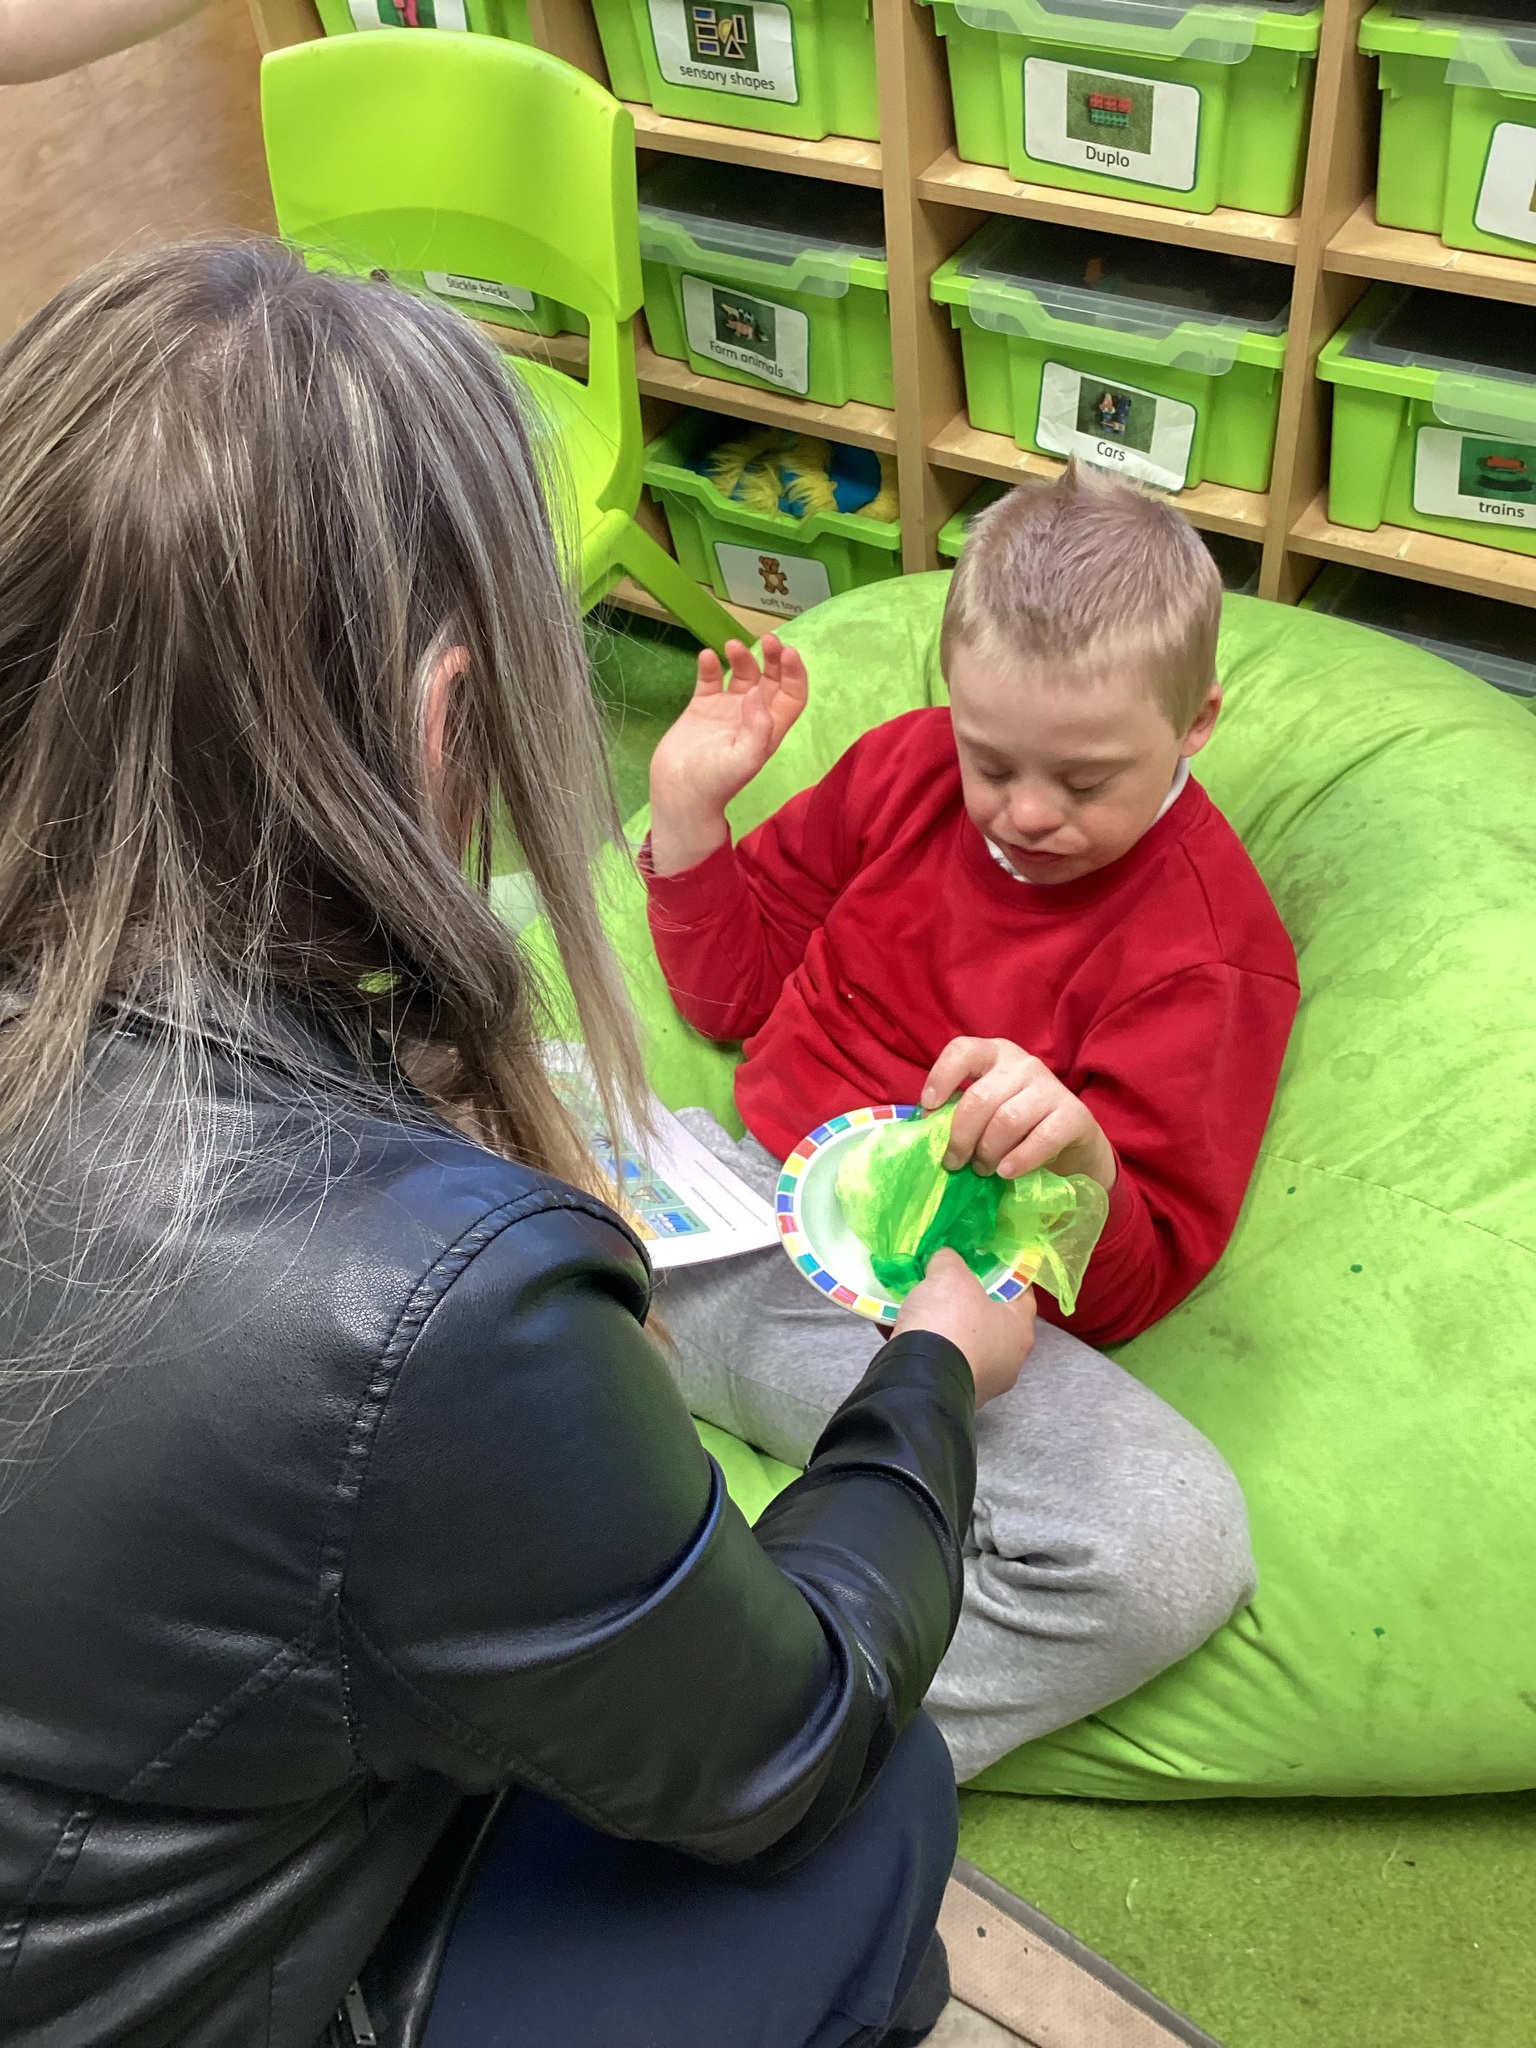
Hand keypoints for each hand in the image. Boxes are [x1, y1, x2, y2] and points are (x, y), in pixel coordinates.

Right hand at [648, 636, 808, 876]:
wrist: (678, 794)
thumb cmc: (715, 782)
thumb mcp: (744, 760)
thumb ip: (757, 727)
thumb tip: (756, 692)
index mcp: (769, 729)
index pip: (792, 695)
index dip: (795, 673)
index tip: (788, 653)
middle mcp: (752, 716)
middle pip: (771, 679)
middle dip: (773, 658)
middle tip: (767, 640)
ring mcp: (726, 710)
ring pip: (742, 674)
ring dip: (742, 657)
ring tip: (731, 646)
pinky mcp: (701, 707)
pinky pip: (710, 680)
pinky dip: (710, 665)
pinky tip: (706, 656)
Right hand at [893, 1249, 1035, 1408]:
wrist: (918, 1379)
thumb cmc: (950, 1322)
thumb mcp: (949, 1275)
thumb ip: (950, 1260)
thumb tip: (945, 1260)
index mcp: (1020, 1330)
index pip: (1022, 1294)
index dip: (1005, 1274)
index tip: (986, 1261)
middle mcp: (1008, 1361)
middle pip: (991, 1320)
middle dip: (968, 1302)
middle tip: (947, 1283)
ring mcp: (982, 1382)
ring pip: (964, 1343)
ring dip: (943, 1326)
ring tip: (917, 1307)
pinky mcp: (954, 1394)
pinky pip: (941, 1360)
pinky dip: (925, 1346)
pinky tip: (900, 1330)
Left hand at [921, 1037, 1116, 1188]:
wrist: (1073, 1143)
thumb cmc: (1019, 1126)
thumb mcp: (988, 1110)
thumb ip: (961, 1111)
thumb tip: (926, 1128)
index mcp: (995, 1055)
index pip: (963, 1050)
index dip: (941, 1077)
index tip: (929, 1109)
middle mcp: (1023, 1064)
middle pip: (980, 1098)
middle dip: (961, 1137)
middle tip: (955, 1162)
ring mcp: (1050, 1087)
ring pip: (1007, 1120)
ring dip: (988, 1152)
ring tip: (983, 1170)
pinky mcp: (1074, 1114)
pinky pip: (1040, 1139)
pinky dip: (1018, 1160)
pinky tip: (1006, 1172)